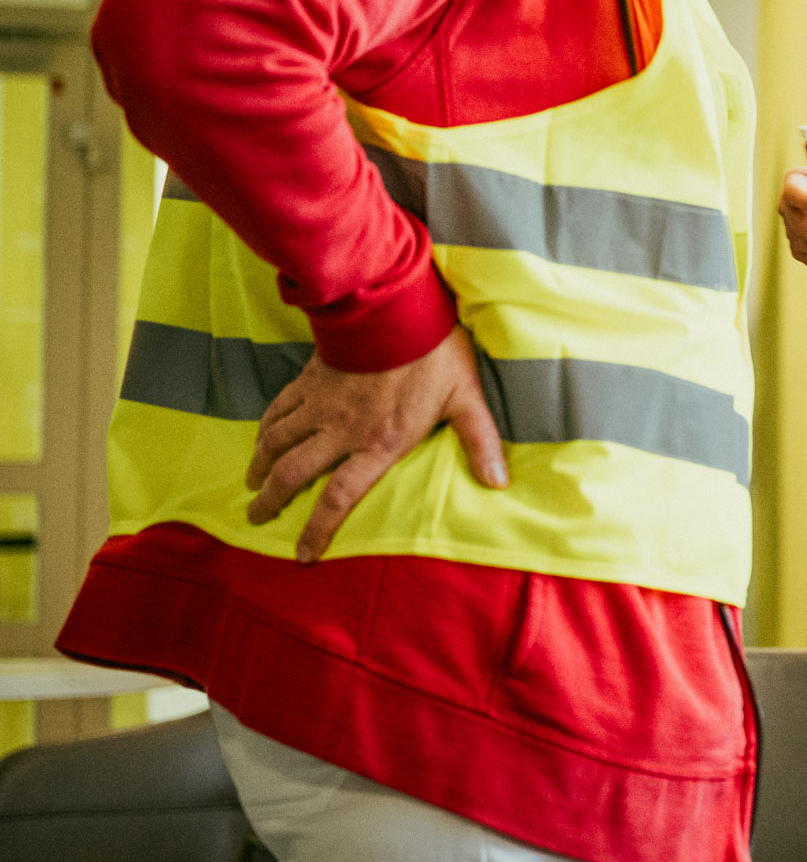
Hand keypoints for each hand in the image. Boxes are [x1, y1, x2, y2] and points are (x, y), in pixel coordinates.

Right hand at [245, 324, 506, 563]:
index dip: (317, 530)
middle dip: (271, 501)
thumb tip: (499, 482)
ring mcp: (321, 403)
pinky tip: (260, 438)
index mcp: (378, 443)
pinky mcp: (310, 379)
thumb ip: (479, 442)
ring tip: (251, 485)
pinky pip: (277, 409)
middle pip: (293, 475)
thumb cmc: (436, 354)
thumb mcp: (466, 398)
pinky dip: (264, 427)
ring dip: (260, 466)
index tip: (302, 555)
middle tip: (254, 518)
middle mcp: (341, 430)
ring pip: (277, 443)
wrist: (397, 307)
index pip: (339, 498)